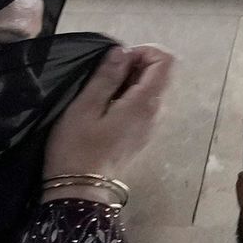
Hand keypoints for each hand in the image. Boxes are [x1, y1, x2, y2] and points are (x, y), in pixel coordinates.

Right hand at [41, 43, 173, 185]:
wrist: (80, 191)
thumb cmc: (77, 148)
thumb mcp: (84, 107)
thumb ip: (106, 77)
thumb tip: (122, 51)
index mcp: (145, 102)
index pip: (166, 61)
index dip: (144, 51)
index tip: (116, 61)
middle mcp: (157, 112)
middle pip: (162, 74)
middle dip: (136, 65)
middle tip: (103, 76)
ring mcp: (152, 126)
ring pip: (153, 90)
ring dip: (131, 82)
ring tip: (101, 93)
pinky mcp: (142, 135)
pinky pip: (145, 106)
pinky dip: (130, 97)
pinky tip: (105, 110)